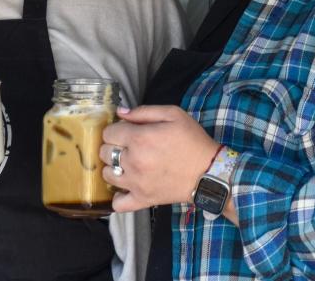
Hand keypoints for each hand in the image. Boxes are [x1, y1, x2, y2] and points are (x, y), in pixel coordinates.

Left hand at [99, 105, 219, 212]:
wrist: (210, 172)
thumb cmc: (192, 140)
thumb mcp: (173, 115)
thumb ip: (143, 111)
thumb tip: (120, 113)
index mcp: (139, 138)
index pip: (108, 133)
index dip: (115, 130)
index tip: (125, 132)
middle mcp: (133, 161)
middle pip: (104, 153)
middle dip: (111, 147)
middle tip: (126, 147)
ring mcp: (136, 183)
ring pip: (106, 175)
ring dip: (112, 168)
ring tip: (125, 165)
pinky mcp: (143, 200)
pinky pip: (118, 204)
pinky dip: (117, 198)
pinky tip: (124, 188)